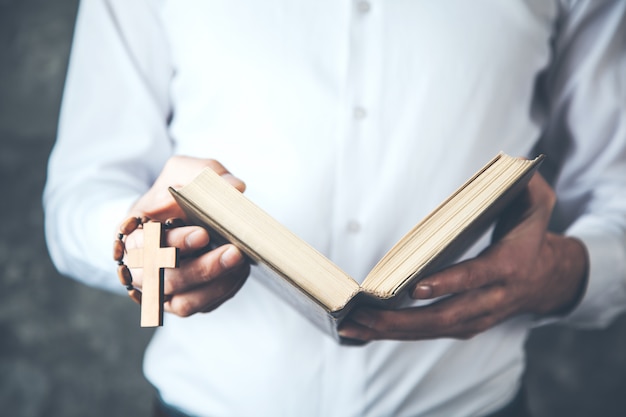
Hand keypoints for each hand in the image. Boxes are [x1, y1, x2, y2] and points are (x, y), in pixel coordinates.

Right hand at [124, 156, 249, 315]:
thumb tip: (235, 189)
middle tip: (233, 253)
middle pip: (163, 279)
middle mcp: (139, 268)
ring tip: (240, 265)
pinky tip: (238, 274)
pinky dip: (220, 294)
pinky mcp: (179, 301)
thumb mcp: (186, 172)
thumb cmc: (178, 192)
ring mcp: (159, 289)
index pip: (145, 245)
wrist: (177, 214)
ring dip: (213, 286)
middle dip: (201, 268)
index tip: (203, 234)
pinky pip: (198, 307)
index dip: (174, 243)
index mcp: (132, 234)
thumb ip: (205, 174)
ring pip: (180, 302)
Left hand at [338, 173, 588, 341]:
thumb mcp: (537, 202)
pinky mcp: (464, 326)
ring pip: (432, 331)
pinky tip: (365, 331)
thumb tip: (516, 164)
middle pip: (446, 316)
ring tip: (353, 325)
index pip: (476, 276)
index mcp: (508, 265)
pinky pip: (429, 334)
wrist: (546, 278)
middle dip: (403, 318)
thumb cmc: (529, 233)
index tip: (415, 287)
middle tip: (365, 314)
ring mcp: (478, 318)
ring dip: (391, 330)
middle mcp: (493, 299)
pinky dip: (397, 334)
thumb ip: (527, 181)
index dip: (448, 283)